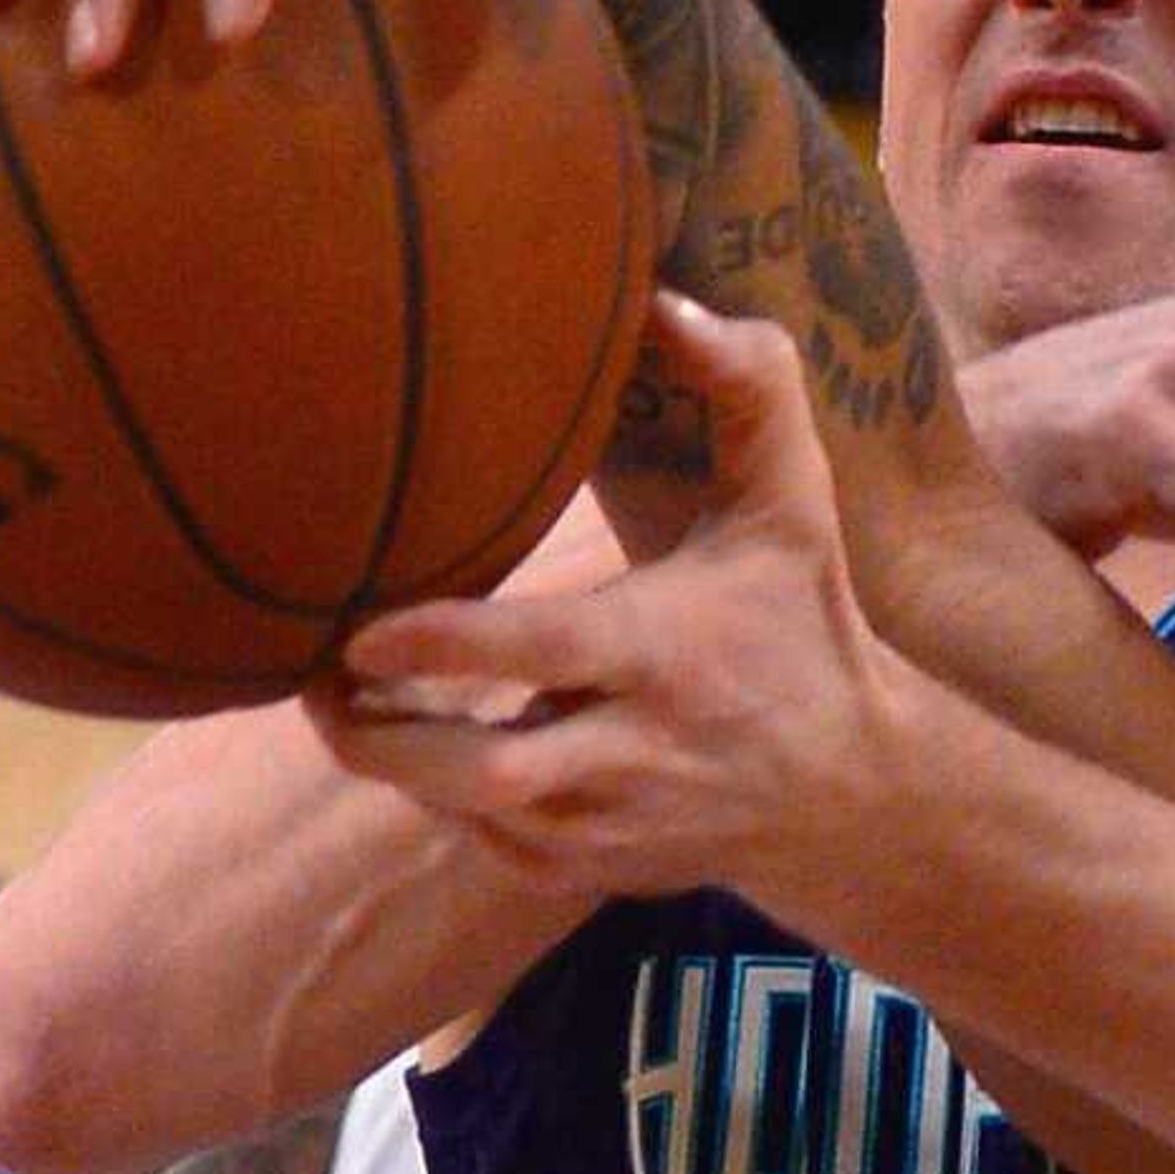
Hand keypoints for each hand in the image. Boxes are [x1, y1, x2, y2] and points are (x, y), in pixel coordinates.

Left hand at [306, 297, 901, 916]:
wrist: (857, 791)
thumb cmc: (804, 626)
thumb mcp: (795, 505)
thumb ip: (750, 390)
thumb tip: (664, 300)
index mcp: (672, 652)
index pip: (545, 653)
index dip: (445, 646)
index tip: (359, 632)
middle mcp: (641, 750)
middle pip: (484, 771)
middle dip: (380, 741)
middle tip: (317, 683)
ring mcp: (617, 824)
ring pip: (475, 816)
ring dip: (400, 767)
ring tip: (348, 707)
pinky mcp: (602, 873)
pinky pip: (495, 850)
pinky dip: (451, 808)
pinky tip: (433, 755)